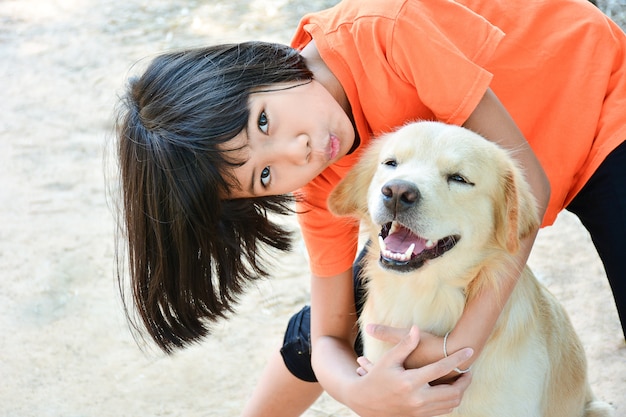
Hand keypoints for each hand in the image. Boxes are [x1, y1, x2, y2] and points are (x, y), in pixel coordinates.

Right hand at [349, 326, 472, 416]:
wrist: (365, 402)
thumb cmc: (376, 377)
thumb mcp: (388, 359)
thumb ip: (404, 345)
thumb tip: (416, 329)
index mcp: (410, 382)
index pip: (440, 368)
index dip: (457, 359)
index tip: (469, 350)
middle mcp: (417, 398)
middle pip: (452, 391)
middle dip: (464, 381)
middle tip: (469, 370)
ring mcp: (419, 410)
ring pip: (450, 404)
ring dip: (460, 392)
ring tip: (463, 380)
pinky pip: (443, 411)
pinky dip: (451, 401)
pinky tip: (451, 391)